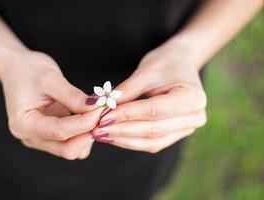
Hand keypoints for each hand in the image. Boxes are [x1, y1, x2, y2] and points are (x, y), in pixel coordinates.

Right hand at [0, 50, 100, 159]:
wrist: (18, 69)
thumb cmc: (28, 70)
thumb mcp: (50, 78)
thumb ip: (72, 96)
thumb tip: (95, 108)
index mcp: (23, 124)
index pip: (59, 131)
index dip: (85, 122)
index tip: (102, 108)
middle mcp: (31, 137)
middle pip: (66, 149)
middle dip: (88, 133)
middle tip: (103, 113)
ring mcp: (41, 139)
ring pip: (72, 149)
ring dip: (88, 135)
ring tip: (98, 112)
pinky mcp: (51, 137)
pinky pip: (73, 144)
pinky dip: (85, 134)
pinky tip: (90, 116)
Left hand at [92, 41, 206, 152]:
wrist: (181, 64)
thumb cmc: (165, 63)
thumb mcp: (146, 71)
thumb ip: (125, 91)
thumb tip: (100, 106)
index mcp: (193, 98)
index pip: (154, 110)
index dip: (127, 115)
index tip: (103, 117)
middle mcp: (195, 116)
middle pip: (154, 129)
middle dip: (122, 130)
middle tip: (97, 129)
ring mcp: (188, 128)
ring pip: (152, 141)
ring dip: (125, 140)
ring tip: (101, 135)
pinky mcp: (177, 134)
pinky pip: (153, 143)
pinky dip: (132, 141)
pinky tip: (113, 136)